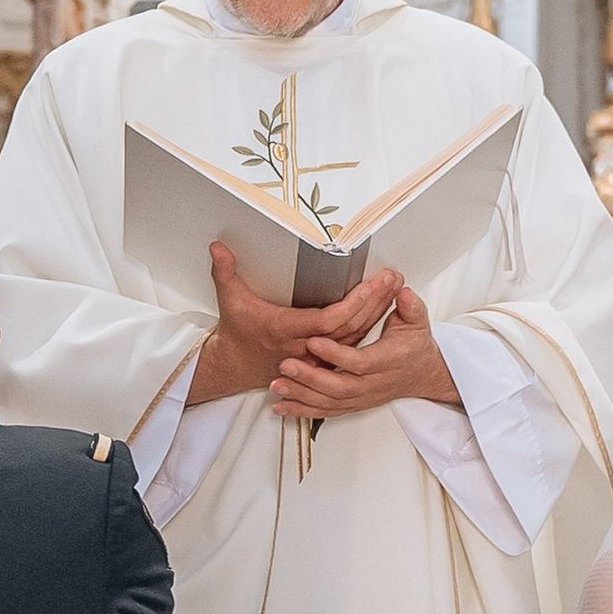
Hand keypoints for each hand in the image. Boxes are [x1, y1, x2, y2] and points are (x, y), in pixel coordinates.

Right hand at [186, 239, 399, 407]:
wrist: (236, 366)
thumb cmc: (237, 333)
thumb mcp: (229, 300)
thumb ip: (225, 271)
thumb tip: (217, 247)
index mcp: (287, 330)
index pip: (327, 321)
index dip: (351, 305)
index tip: (369, 286)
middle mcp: (307, 346)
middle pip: (350, 326)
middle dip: (374, 302)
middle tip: (392, 278)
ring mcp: (317, 355)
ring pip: (355, 336)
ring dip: (378, 312)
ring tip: (395, 286)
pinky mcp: (324, 357)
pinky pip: (353, 342)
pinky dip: (370, 324)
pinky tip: (385, 306)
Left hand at [271, 283, 460, 419]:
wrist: (423, 375)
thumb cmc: (414, 347)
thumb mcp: (417, 322)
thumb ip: (410, 307)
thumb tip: (404, 293)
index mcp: (387, 362)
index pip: (359, 361)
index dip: (335, 354)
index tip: (312, 340)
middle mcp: (373, 384)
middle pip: (339, 387)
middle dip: (310, 377)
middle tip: (285, 364)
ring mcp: (362, 398)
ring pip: (329, 402)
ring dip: (301, 396)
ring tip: (277, 385)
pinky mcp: (353, 405)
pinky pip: (326, 412)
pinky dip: (302, 411)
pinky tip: (281, 406)